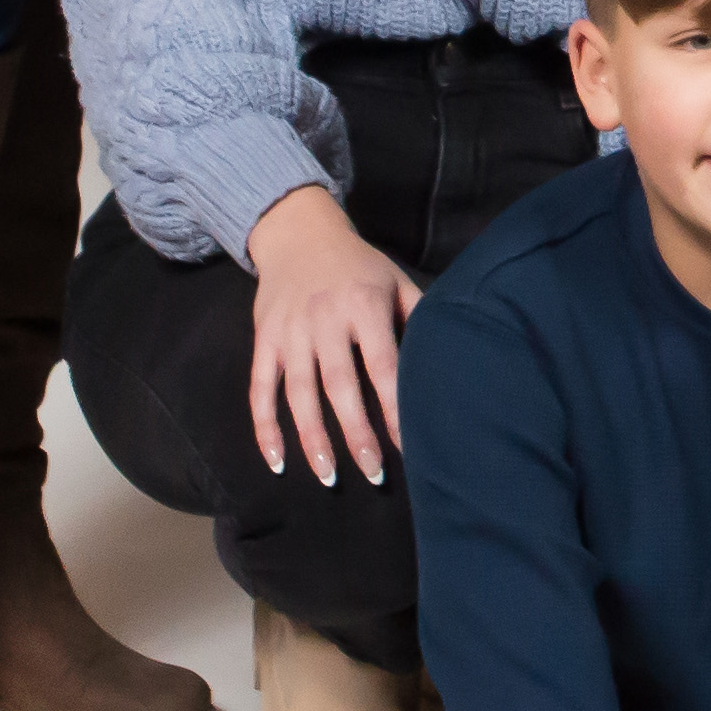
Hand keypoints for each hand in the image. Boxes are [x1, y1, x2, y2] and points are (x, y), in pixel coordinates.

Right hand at [243, 187, 420, 484]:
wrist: (298, 233)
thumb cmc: (360, 265)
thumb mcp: (396, 281)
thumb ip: (419, 318)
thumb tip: (451, 361)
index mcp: (365, 306)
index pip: (384, 366)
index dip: (396, 408)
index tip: (410, 445)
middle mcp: (324, 321)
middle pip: (340, 387)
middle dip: (357, 435)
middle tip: (374, 475)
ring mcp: (289, 333)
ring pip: (299, 395)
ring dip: (312, 439)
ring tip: (330, 477)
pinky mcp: (264, 341)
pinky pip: (260, 390)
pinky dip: (265, 428)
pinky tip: (277, 461)